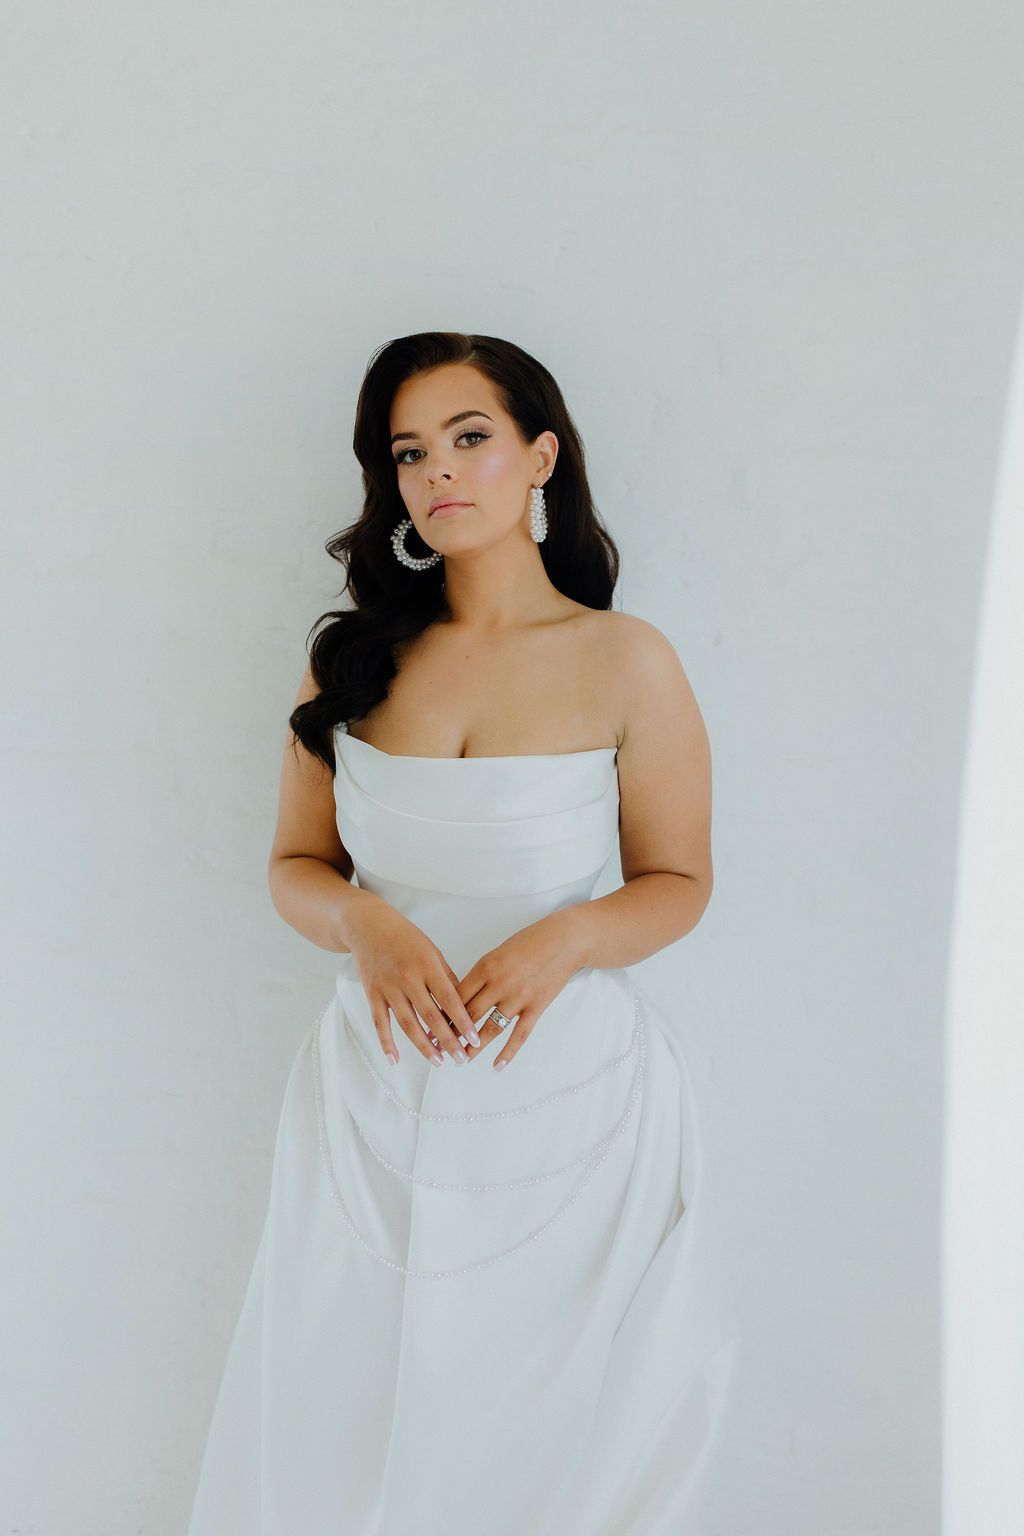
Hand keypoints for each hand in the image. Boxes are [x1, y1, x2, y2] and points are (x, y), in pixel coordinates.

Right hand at [345, 894, 480, 1066]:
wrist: (368, 926)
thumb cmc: (405, 937)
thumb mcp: (432, 951)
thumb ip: (446, 977)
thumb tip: (460, 1004)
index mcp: (427, 966)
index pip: (449, 999)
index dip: (463, 1021)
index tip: (475, 1038)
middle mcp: (408, 978)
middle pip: (431, 1016)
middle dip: (448, 1040)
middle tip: (461, 1059)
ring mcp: (388, 988)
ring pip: (407, 1024)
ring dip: (424, 1046)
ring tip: (438, 1061)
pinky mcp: (372, 994)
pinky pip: (380, 1023)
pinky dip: (386, 1043)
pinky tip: (395, 1059)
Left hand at [453, 908, 587, 1070]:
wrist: (565, 940)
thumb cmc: (530, 942)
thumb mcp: (499, 952)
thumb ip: (482, 974)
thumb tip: (463, 996)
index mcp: (486, 966)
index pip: (457, 996)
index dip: (442, 1013)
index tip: (431, 1026)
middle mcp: (500, 983)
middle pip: (469, 1014)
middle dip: (453, 1033)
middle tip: (441, 1047)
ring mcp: (519, 997)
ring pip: (491, 1028)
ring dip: (475, 1046)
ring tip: (463, 1059)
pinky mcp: (537, 1006)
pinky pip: (519, 1034)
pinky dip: (508, 1052)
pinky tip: (497, 1065)